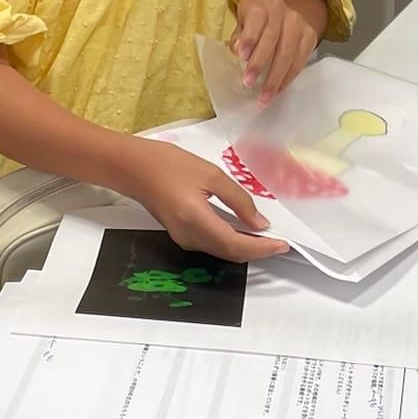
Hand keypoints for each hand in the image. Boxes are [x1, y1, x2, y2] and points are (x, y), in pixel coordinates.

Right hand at [117, 138, 287, 262]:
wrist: (133, 168)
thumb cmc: (169, 164)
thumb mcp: (211, 175)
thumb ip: (238, 200)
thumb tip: (259, 223)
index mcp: (197, 221)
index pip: (236, 245)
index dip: (262, 248)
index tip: (283, 244)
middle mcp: (190, 237)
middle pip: (230, 253)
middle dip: (257, 250)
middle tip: (279, 241)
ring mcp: (183, 239)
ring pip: (221, 252)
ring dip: (244, 247)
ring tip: (266, 236)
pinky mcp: (181, 235)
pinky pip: (212, 245)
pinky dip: (231, 242)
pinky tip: (242, 230)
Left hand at [232, 0, 324, 104]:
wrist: (285, 15)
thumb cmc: (256, 23)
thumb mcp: (243, 24)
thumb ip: (239, 37)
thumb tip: (237, 52)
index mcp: (261, 6)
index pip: (256, 20)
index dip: (249, 38)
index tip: (241, 57)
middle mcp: (282, 11)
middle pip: (272, 39)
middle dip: (260, 63)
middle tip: (248, 83)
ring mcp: (299, 24)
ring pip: (288, 53)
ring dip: (275, 78)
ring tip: (264, 97)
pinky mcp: (310, 36)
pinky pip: (300, 61)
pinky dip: (288, 78)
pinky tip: (277, 90)